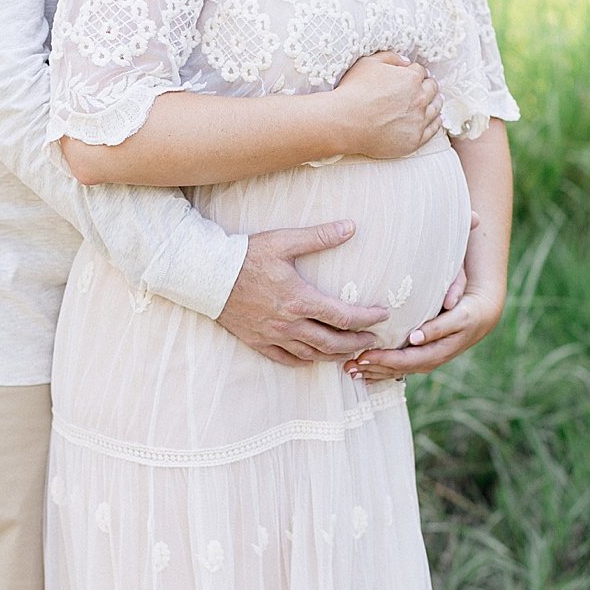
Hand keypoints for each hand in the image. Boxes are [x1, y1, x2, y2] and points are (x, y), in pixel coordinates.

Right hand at [217, 221, 387, 364]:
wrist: (207, 275)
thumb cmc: (246, 255)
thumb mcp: (284, 241)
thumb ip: (320, 236)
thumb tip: (351, 227)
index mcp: (300, 300)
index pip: (344, 317)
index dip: (367, 319)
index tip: (382, 316)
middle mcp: (289, 323)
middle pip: (332, 342)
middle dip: (356, 342)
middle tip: (372, 340)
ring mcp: (273, 336)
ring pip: (311, 354)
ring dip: (334, 355)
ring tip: (350, 352)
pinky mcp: (257, 341)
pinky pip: (285, 359)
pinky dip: (303, 362)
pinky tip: (312, 360)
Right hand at [330, 52, 443, 160]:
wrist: (345, 122)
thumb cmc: (354, 91)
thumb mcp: (368, 63)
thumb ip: (390, 58)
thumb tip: (405, 62)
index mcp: (411, 78)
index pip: (420, 71)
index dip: (415, 72)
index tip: (412, 75)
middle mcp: (419, 99)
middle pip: (432, 89)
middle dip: (427, 85)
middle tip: (424, 87)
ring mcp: (418, 121)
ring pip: (436, 108)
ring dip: (435, 102)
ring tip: (432, 101)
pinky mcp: (414, 140)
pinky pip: (433, 130)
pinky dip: (436, 122)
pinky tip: (434, 119)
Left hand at [346, 280, 505, 381]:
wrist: (481, 313)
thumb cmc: (468, 309)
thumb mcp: (458, 315)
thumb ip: (439, 326)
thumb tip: (415, 338)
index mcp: (438, 351)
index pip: (407, 360)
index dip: (385, 360)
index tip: (364, 356)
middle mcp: (430, 359)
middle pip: (398, 369)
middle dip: (373, 368)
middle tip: (349, 366)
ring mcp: (425, 359)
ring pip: (396, 371)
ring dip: (373, 372)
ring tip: (350, 371)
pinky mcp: (421, 355)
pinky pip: (398, 367)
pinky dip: (380, 370)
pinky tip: (364, 372)